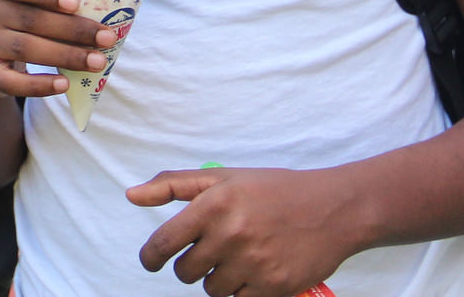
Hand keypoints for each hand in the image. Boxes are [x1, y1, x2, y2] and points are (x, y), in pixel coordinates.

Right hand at [0, 0, 113, 99]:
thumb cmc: (15, 19)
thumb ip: (50, 0)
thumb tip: (105, 13)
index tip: (75, 4)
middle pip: (32, 19)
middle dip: (74, 29)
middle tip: (107, 38)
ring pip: (27, 48)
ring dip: (67, 56)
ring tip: (98, 61)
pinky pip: (14, 82)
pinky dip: (40, 85)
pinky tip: (64, 84)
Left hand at [129, 166, 354, 296]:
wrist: (332, 209)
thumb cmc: (272, 190)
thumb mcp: (222, 177)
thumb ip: (172, 185)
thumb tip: (131, 196)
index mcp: (213, 205)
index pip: (164, 244)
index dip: (150, 257)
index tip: (151, 261)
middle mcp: (230, 235)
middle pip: (185, 272)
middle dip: (190, 266)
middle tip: (208, 253)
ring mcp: (253, 264)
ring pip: (210, 290)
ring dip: (215, 280)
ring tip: (236, 259)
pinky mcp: (274, 287)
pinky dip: (241, 291)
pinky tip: (254, 271)